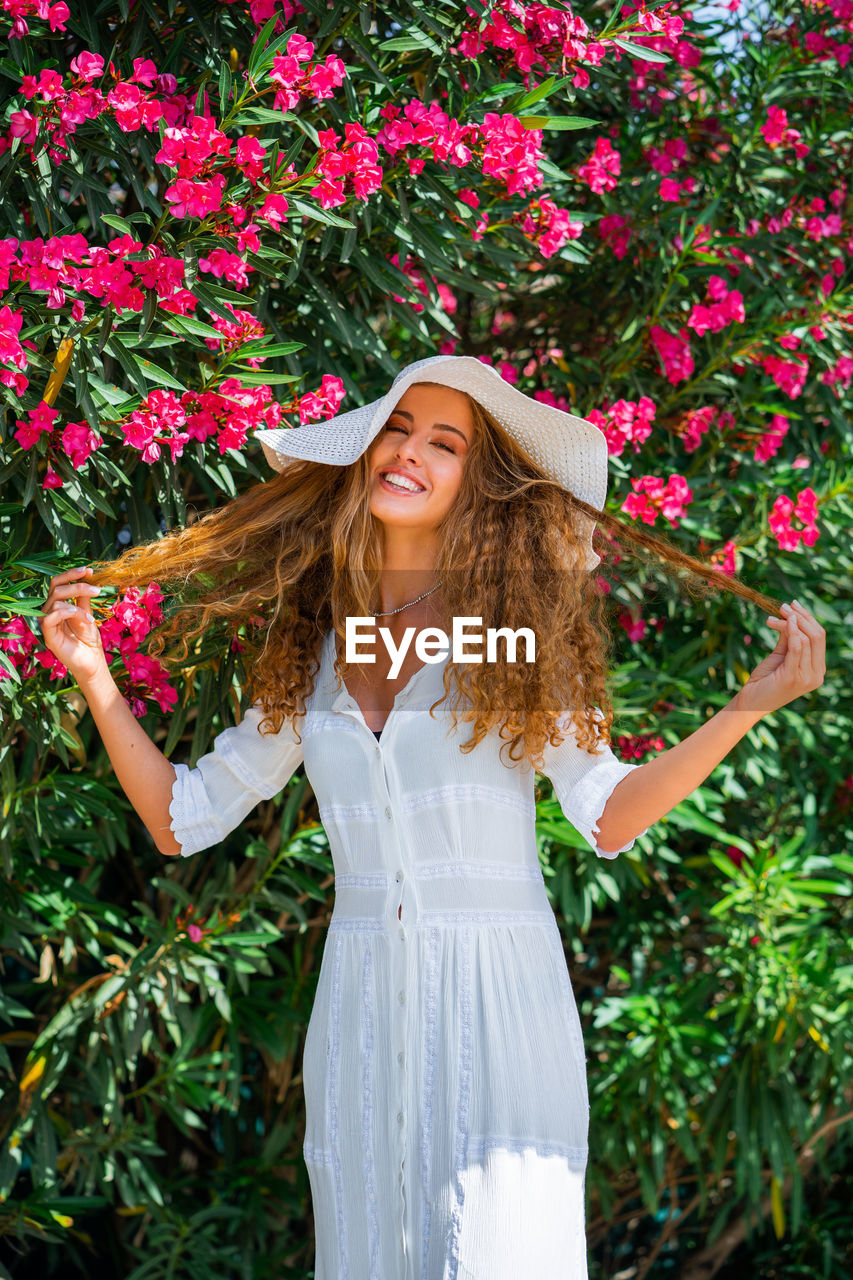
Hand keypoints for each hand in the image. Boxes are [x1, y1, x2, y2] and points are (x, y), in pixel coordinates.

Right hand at [40, 566, 109, 685]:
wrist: (91, 662)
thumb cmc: (88, 640)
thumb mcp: (87, 613)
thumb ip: (83, 597)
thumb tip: (87, 575)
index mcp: (57, 605)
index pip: (57, 583)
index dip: (71, 574)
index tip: (88, 570)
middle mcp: (49, 612)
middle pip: (56, 588)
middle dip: (77, 585)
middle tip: (96, 589)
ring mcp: (47, 623)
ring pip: (55, 600)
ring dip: (77, 605)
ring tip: (91, 617)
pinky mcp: (47, 635)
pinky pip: (50, 617)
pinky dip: (66, 612)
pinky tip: (81, 617)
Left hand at [734, 599, 825, 715]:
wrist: (749, 703)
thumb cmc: (764, 680)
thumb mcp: (780, 656)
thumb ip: (789, 639)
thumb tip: (792, 617)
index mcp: (817, 669)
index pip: (820, 637)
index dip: (808, 618)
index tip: (793, 604)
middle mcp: (817, 675)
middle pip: (818, 636)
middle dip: (801, 617)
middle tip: (783, 606)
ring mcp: (807, 678)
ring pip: (806, 639)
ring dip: (790, 622)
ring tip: (773, 616)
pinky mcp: (793, 677)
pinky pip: (797, 647)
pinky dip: (789, 631)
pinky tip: (779, 622)